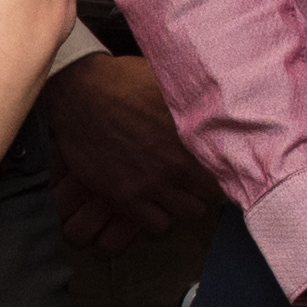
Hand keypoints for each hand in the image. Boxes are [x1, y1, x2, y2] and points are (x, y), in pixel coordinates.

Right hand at [41, 54, 217, 254]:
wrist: (81, 93)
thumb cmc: (126, 80)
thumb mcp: (169, 84)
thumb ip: (197, 102)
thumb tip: (218, 104)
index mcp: (191, 138)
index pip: (226, 171)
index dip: (222, 171)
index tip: (214, 169)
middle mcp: (175, 165)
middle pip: (208, 198)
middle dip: (203, 190)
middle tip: (193, 182)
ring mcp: (150, 184)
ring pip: (186, 215)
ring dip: (183, 205)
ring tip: (173, 194)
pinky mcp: (124, 197)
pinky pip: (156, 226)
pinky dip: (158, 218)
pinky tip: (152, 203)